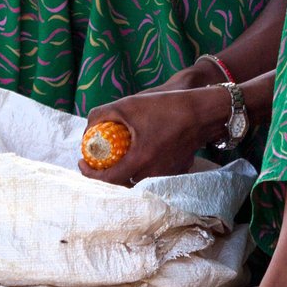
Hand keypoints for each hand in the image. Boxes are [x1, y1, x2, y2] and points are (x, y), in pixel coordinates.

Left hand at [78, 86, 226, 185]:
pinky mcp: (177, 171)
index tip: (83, 162)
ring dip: (124, 169)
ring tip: (118, 153)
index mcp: (140, 162)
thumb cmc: (166, 107)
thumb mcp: (128, 105)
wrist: (203, 112)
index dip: (90, 173)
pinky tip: (142, 150)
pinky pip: (154, 173)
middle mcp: (153, 174)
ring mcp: (167, 174)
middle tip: (98, 158)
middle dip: (106, 171)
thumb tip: (88, 128)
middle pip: (121, 182)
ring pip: (137, 179)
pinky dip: (143, 166)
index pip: (107, 179)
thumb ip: (101, 115)